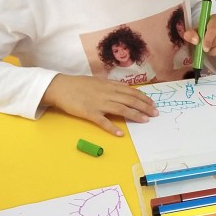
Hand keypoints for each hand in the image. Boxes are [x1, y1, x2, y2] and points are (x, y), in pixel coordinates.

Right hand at [41, 74, 157, 135]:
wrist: (60, 87)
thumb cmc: (78, 84)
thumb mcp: (98, 81)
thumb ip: (111, 86)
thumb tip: (125, 90)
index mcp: (109, 85)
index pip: (131, 92)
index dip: (144, 98)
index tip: (153, 103)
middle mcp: (107, 93)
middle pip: (130, 100)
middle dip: (145, 107)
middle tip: (156, 113)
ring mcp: (98, 103)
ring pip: (121, 109)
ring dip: (134, 115)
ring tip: (145, 120)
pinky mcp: (89, 113)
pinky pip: (103, 121)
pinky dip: (112, 127)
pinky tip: (121, 133)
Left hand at [184, 14, 215, 58]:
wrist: (211, 33)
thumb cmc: (202, 31)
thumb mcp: (194, 31)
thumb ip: (191, 34)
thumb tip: (195, 40)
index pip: (214, 28)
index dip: (209, 39)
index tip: (204, 48)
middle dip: (212, 46)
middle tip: (205, 50)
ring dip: (215, 51)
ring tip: (209, 50)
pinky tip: (215, 51)